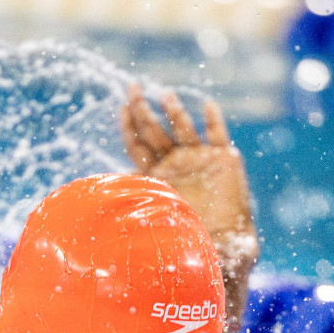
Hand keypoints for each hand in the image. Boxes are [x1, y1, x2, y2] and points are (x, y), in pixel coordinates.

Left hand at [118, 84, 254, 245]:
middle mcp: (175, 163)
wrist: (225, 245)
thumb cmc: (190, 237)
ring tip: (163, 95)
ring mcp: (199, 158)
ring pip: (183, 128)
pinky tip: (207, 104)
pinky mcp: (225, 159)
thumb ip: (140, 206)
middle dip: (142, 108)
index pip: (136, 146)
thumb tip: (108, 205)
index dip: (129, 126)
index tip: (121, 107)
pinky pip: (218, 134)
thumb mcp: (159, 219)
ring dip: (173, 110)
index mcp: (156, 176)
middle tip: (132, 87)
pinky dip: (214, 119)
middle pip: (154, 130)